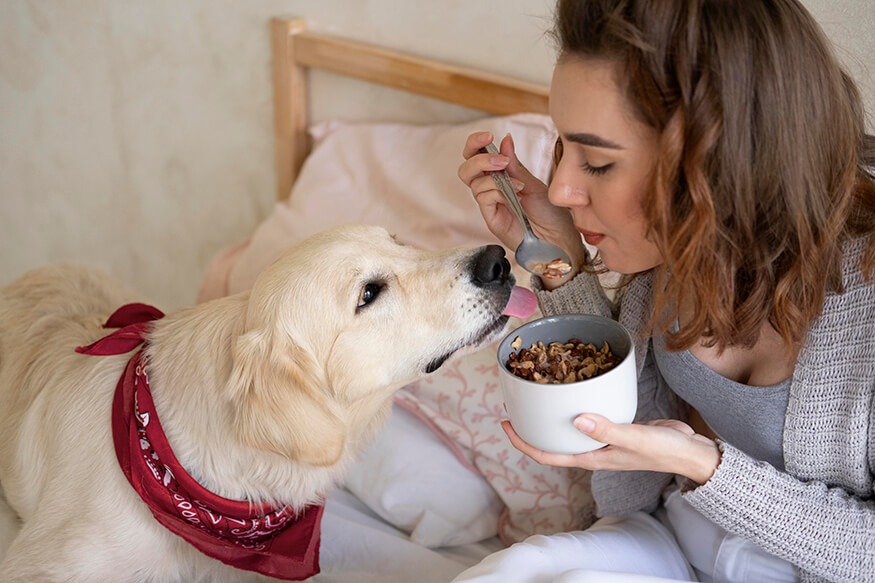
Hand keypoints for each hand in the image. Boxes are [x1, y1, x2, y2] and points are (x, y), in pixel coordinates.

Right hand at [458, 132, 585, 276]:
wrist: (558, 237)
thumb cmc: (549, 212)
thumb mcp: (533, 182)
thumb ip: (515, 164)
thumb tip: (505, 139)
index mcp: (500, 176)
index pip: (476, 156)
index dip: (476, 143)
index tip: (488, 136)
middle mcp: (491, 188)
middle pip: (466, 168)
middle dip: (478, 157)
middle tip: (500, 160)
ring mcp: (489, 203)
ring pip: (473, 181)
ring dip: (495, 175)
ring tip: (518, 183)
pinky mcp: (490, 217)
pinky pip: (483, 197)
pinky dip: (498, 190)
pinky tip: (516, 194)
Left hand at [500, 414, 720, 484]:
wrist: (690, 451)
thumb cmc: (663, 450)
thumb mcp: (634, 438)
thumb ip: (606, 430)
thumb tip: (577, 420)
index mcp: (591, 458)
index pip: (548, 454)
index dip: (523, 443)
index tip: (505, 426)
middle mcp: (593, 451)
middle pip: (553, 442)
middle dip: (531, 428)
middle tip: (514, 406)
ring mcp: (603, 440)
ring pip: (568, 430)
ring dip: (551, 418)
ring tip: (536, 396)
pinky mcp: (615, 427)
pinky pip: (587, 418)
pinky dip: (575, 407)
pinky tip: (574, 392)